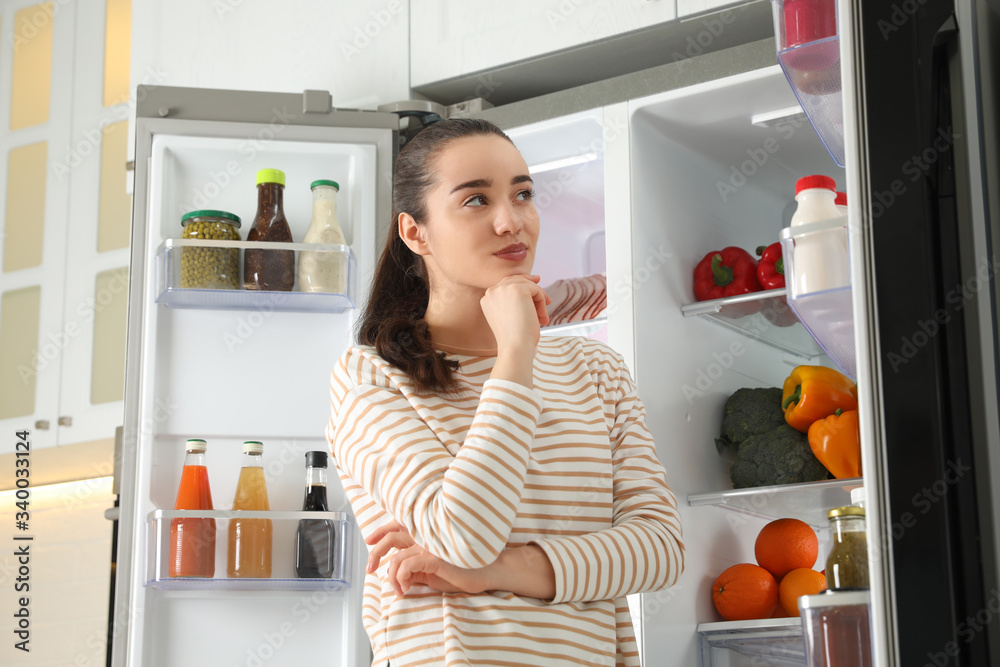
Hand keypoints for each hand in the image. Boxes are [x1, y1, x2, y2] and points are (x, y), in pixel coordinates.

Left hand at [365, 520, 489, 595]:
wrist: (486, 572)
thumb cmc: (463, 570)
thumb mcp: (432, 570)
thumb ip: (415, 567)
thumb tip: (398, 575)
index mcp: (426, 534)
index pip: (398, 525)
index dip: (381, 531)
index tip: (369, 541)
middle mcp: (426, 535)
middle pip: (391, 537)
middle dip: (375, 553)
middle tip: (370, 568)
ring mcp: (429, 545)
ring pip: (396, 558)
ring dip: (391, 577)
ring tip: (398, 589)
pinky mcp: (434, 557)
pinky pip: (405, 566)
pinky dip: (399, 578)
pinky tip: (405, 588)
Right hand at [480, 274, 550, 354]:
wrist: (515, 346)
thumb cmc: (514, 337)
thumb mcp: (509, 315)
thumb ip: (514, 299)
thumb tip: (535, 279)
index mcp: (487, 298)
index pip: (506, 284)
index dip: (522, 285)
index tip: (536, 286)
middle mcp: (492, 291)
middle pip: (516, 280)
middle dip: (533, 288)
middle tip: (547, 300)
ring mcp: (503, 288)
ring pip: (527, 284)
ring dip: (538, 300)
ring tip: (542, 317)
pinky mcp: (517, 289)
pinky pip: (536, 289)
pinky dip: (542, 302)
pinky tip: (541, 316)